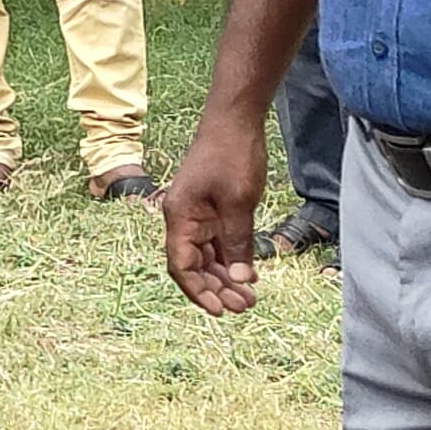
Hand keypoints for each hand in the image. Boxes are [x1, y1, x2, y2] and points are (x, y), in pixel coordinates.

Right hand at [162, 103, 266, 314]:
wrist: (235, 119)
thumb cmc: (231, 155)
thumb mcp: (239, 203)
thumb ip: (238, 243)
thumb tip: (242, 280)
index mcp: (179, 218)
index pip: (182, 266)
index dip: (199, 291)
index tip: (221, 310)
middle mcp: (184, 220)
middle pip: (194, 266)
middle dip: (217, 289)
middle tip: (245, 306)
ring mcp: (198, 215)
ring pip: (208, 258)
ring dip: (226, 278)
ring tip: (250, 297)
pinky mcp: (213, 209)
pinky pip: (219, 243)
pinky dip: (232, 260)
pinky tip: (250, 275)